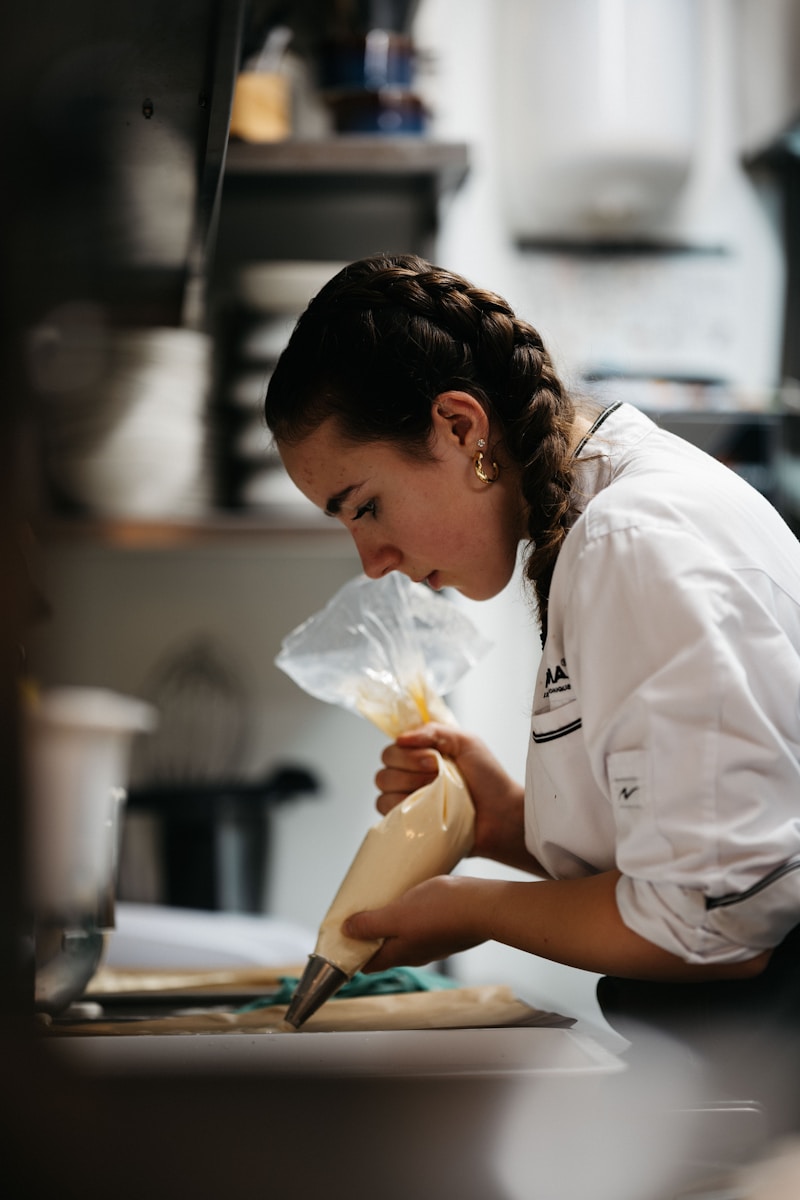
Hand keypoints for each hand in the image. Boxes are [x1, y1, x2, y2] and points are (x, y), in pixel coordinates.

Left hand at [342, 874, 486, 971]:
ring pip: (405, 937)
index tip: (343, 937)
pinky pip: (423, 926)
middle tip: (361, 914)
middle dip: (371, 936)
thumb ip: (372, 924)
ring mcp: (434, 943)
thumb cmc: (441, 911)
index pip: (369, 964)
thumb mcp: (398, 915)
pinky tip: (414, 898)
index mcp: (400, 954)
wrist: (484, 906)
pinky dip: (412, 916)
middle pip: (386, 950)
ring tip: (386, 901)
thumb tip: (347, 931)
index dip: (352, 954)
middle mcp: (416, 954)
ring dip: (392, 924)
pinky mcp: (448, 929)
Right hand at [375, 722, 543, 874]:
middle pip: (384, 770)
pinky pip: (387, 814)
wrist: (503, 815)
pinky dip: (404, 808)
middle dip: (411, 770)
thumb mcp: (466, 741)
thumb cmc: (490, 779)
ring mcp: (409, 803)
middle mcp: (411, 779)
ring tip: (437, 795)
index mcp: (421, 757)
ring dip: (410, 788)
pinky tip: (426, 809)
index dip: (407, 754)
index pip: (392, 750)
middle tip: (438, 775)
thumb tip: (401, 737)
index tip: (434, 757)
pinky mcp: (410, 824)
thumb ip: (434, 730)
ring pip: (384, 790)